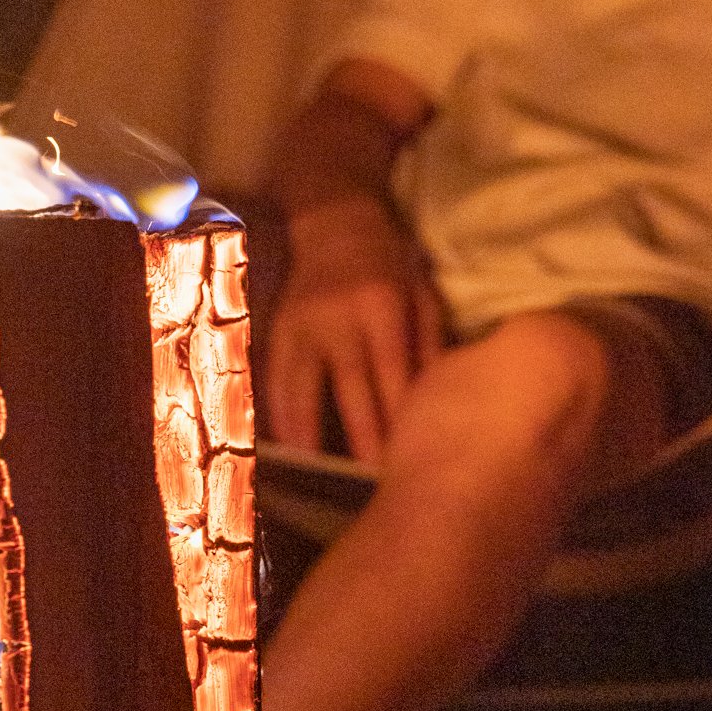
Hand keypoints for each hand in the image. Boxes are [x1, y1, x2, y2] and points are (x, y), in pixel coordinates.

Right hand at [266, 194, 445, 462]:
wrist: (336, 223)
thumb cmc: (391, 264)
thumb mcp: (422, 293)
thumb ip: (430, 344)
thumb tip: (435, 400)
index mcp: (382, 309)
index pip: (391, 377)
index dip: (400, 421)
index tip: (410, 460)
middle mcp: (338, 320)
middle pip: (351, 393)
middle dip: (363, 442)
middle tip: (374, 487)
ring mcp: (301, 327)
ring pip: (303, 392)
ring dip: (312, 439)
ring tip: (320, 482)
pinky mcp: (278, 332)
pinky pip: (276, 383)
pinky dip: (281, 417)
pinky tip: (288, 451)